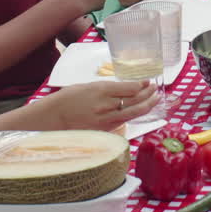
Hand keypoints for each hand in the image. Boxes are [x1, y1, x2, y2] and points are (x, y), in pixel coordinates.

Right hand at [43, 80, 158, 131]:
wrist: (55, 117)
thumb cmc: (70, 98)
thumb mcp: (90, 86)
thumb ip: (109, 88)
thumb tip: (129, 88)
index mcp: (101, 90)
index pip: (130, 88)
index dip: (142, 85)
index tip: (147, 81)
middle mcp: (106, 105)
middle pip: (135, 100)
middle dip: (149, 94)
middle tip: (156, 88)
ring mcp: (106, 119)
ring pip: (133, 112)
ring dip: (147, 105)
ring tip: (155, 98)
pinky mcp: (105, 130)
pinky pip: (125, 121)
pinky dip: (135, 114)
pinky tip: (140, 109)